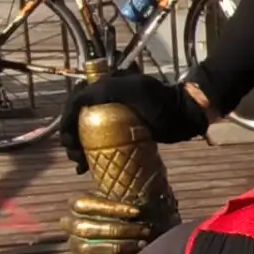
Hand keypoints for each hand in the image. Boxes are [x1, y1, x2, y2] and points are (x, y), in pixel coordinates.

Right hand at [58, 73, 209, 171]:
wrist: (187, 116)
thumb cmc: (162, 102)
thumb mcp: (134, 90)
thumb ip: (106, 90)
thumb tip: (77, 101)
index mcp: (106, 85)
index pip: (76, 101)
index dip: (67, 120)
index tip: (68, 140)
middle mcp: (107, 99)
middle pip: (78, 119)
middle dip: (70, 138)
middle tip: (74, 157)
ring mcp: (114, 116)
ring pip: (85, 132)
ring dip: (77, 148)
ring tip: (80, 166)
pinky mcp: (123, 131)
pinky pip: (100, 142)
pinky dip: (90, 154)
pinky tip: (86, 167)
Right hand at [60, 195, 171, 253]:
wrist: (124, 227)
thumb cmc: (125, 209)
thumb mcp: (123, 198)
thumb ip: (125, 196)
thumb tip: (141, 197)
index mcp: (76, 205)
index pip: (84, 204)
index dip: (110, 208)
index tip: (137, 211)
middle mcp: (70, 225)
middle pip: (87, 229)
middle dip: (119, 230)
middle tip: (144, 230)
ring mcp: (76, 244)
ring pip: (89, 248)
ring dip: (118, 247)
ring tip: (142, 243)